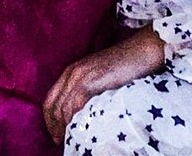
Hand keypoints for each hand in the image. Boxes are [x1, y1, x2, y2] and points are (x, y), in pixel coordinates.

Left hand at [43, 27, 166, 143]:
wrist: (141, 50)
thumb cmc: (126, 65)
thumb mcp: (99, 76)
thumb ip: (88, 90)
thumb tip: (82, 114)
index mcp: (72, 71)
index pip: (50, 99)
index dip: (50, 120)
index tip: (56, 134)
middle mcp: (72, 72)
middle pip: (53, 105)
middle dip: (54, 126)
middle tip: (61, 140)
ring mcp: (80, 76)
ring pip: (62, 108)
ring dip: (64, 126)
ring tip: (71, 139)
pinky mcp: (90, 81)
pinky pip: (74, 106)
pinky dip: (74, 121)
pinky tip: (81, 130)